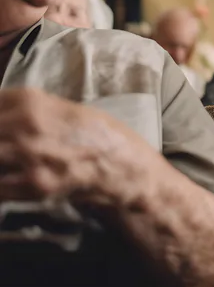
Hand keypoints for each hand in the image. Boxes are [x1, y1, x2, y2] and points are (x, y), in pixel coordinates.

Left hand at [0, 88, 149, 204]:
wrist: (127, 167)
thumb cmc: (101, 137)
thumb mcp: (64, 110)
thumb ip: (27, 111)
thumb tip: (1, 118)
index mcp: (31, 100)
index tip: (2, 127)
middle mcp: (26, 123)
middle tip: (8, 152)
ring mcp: (29, 154)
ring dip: (0, 164)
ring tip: (11, 166)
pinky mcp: (34, 185)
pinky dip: (3, 186)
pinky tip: (13, 183)